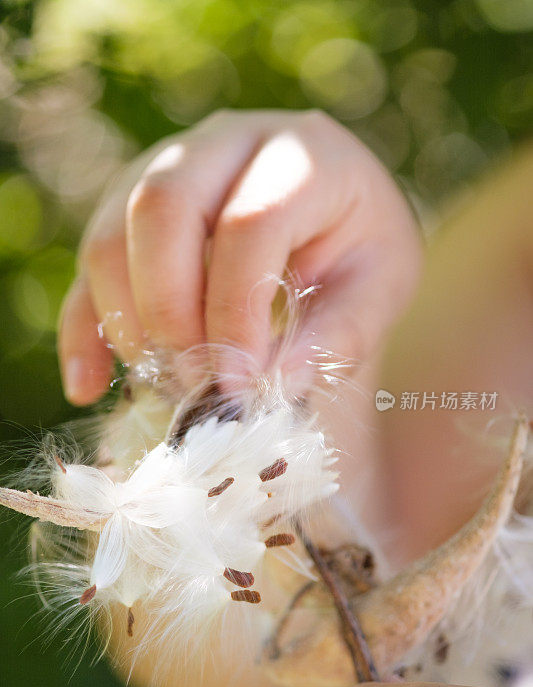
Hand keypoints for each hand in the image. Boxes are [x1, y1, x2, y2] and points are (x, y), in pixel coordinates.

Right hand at [58, 108, 420, 404]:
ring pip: (110, 231)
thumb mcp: (379, 289)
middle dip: (169, 308)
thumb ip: (338, 336)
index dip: (236, 311)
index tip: (238, 384)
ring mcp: (166, 166)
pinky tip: (88, 383)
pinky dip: (82, 327)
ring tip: (166, 380)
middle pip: (161, 206)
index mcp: (304, 153)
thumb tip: (269, 385)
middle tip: (195, 379)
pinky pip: (87, 262)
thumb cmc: (360, 251)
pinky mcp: (129, 205)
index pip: (250, 223)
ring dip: (126, 319)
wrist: (330, 220)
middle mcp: (225, 143)